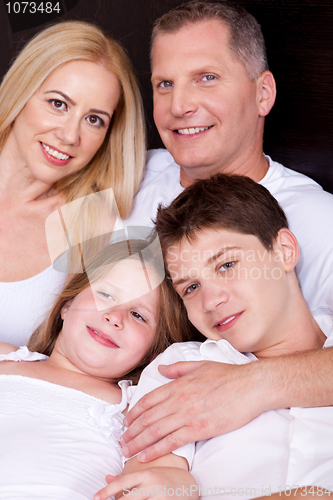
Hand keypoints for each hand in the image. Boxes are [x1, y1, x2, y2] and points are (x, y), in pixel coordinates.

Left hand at [93, 467, 198, 499]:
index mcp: (145, 475)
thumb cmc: (164, 478)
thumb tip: (107, 478)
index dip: (107, 491)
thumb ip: (127, 478)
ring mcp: (160, 497)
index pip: (122, 483)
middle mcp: (152, 485)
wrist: (189, 485)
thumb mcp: (147, 474)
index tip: (95, 497)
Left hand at [121, 359, 268, 461]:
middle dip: (131, 431)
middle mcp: (179, 399)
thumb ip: (178, 369)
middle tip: (121, 441)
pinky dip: (156, 450)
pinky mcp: (199, 429)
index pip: (148, 400)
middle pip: (147, 418)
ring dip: (138, 442)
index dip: (133, 412)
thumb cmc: (228, 375)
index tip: (126, 422)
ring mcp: (188, 415)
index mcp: (178, 384)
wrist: (250, 386)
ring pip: (155, 431)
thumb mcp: (200, 365)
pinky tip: (146, 456)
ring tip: (127, 451)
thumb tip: (162, 369)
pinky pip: (172, 441)